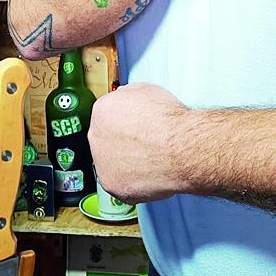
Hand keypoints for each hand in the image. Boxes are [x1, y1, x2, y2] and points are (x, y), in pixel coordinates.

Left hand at [87, 83, 189, 203]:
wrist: (179, 148)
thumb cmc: (169, 121)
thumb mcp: (147, 90)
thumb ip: (128, 95)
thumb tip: (126, 100)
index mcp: (102, 111)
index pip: (107, 117)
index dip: (125, 123)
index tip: (136, 128)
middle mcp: (96, 136)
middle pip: (106, 140)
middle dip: (123, 143)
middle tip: (145, 146)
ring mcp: (102, 163)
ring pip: (113, 165)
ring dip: (127, 164)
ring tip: (151, 161)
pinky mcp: (112, 185)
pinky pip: (122, 185)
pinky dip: (135, 183)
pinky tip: (151, 175)